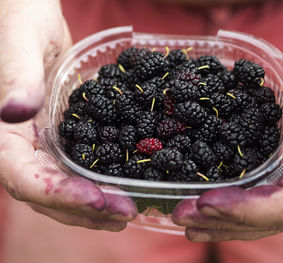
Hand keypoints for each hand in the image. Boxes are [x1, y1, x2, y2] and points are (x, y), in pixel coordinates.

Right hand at [0, 0, 136, 230]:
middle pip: (46, 192)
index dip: (57, 193)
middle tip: (125, 214)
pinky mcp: (64, 135)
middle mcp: (21, 143)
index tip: (96, 199)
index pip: (21, 175)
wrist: (30, 12)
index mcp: (3, 129)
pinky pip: (77, 168)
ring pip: (62, 187)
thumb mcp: (20, 39)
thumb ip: (16, 74)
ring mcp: (43, 142)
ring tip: (126, 214)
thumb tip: (13, 112)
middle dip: (84, 208)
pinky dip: (97, 184)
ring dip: (93, 206)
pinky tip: (121, 190)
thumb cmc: (18, 17)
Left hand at [172, 0, 282, 240]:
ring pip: (265, 211)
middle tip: (182, 215)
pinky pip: (260, 192)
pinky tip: (204, 206)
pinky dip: (231, 203)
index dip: (248, 208)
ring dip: (223, 219)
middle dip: (226, 219)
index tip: (205, 202)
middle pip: (274, 214)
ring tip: (185, 218)